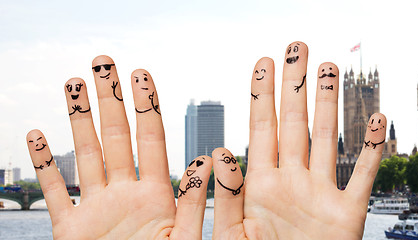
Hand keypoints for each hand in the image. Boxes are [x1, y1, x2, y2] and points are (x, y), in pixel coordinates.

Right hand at [26, 56, 211, 239]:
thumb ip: (194, 202)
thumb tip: (211, 159)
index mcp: (157, 196)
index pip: (151, 140)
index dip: (146, 106)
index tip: (141, 74)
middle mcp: (126, 195)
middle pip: (116, 137)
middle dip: (110, 100)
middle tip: (104, 63)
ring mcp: (98, 209)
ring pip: (84, 155)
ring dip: (77, 120)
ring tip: (73, 84)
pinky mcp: (71, 230)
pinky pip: (55, 192)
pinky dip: (44, 166)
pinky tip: (37, 136)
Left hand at [211, 42, 386, 238]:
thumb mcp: (234, 237)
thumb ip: (229, 197)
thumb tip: (221, 153)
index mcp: (261, 185)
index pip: (261, 128)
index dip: (263, 93)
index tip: (264, 61)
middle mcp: (292, 182)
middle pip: (295, 122)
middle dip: (296, 85)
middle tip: (298, 46)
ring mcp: (320, 194)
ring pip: (327, 139)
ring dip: (331, 104)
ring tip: (332, 69)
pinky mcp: (348, 214)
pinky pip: (363, 175)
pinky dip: (372, 149)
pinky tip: (378, 119)